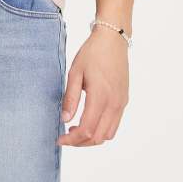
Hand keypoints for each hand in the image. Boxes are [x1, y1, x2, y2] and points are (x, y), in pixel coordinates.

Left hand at [57, 26, 129, 145]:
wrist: (112, 39)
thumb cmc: (92, 53)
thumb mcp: (75, 72)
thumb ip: (70, 97)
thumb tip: (64, 119)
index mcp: (100, 97)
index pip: (86, 130)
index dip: (72, 140)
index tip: (59, 139)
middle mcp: (114, 104)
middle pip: (98, 137)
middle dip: (81, 142)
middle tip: (65, 137)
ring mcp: (121, 103)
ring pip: (108, 134)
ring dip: (92, 138)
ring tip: (76, 129)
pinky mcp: (123, 100)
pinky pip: (114, 124)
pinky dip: (101, 129)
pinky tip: (89, 119)